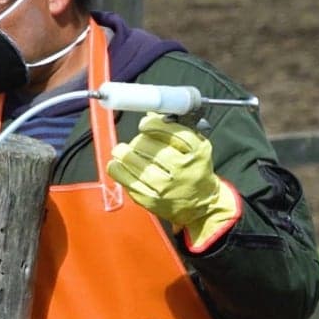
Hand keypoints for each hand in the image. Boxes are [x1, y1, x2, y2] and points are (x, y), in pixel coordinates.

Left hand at [108, 112, 239, 251]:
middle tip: (136, 141)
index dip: (153, 125)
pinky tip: (118, 164)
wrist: (201, 204)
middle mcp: (182, 169)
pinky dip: (117, 168)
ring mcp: (164, 186)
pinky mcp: (149, 199)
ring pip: (133, 161)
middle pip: (148, 146)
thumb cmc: (194, 170)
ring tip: (122, 151)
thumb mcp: (195, 146)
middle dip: (138, 140)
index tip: (144, 125)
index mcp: (196, 152)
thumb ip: (175, 129)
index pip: (171, 132)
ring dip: (123, 152)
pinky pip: (124, 178)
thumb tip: (150, 114)